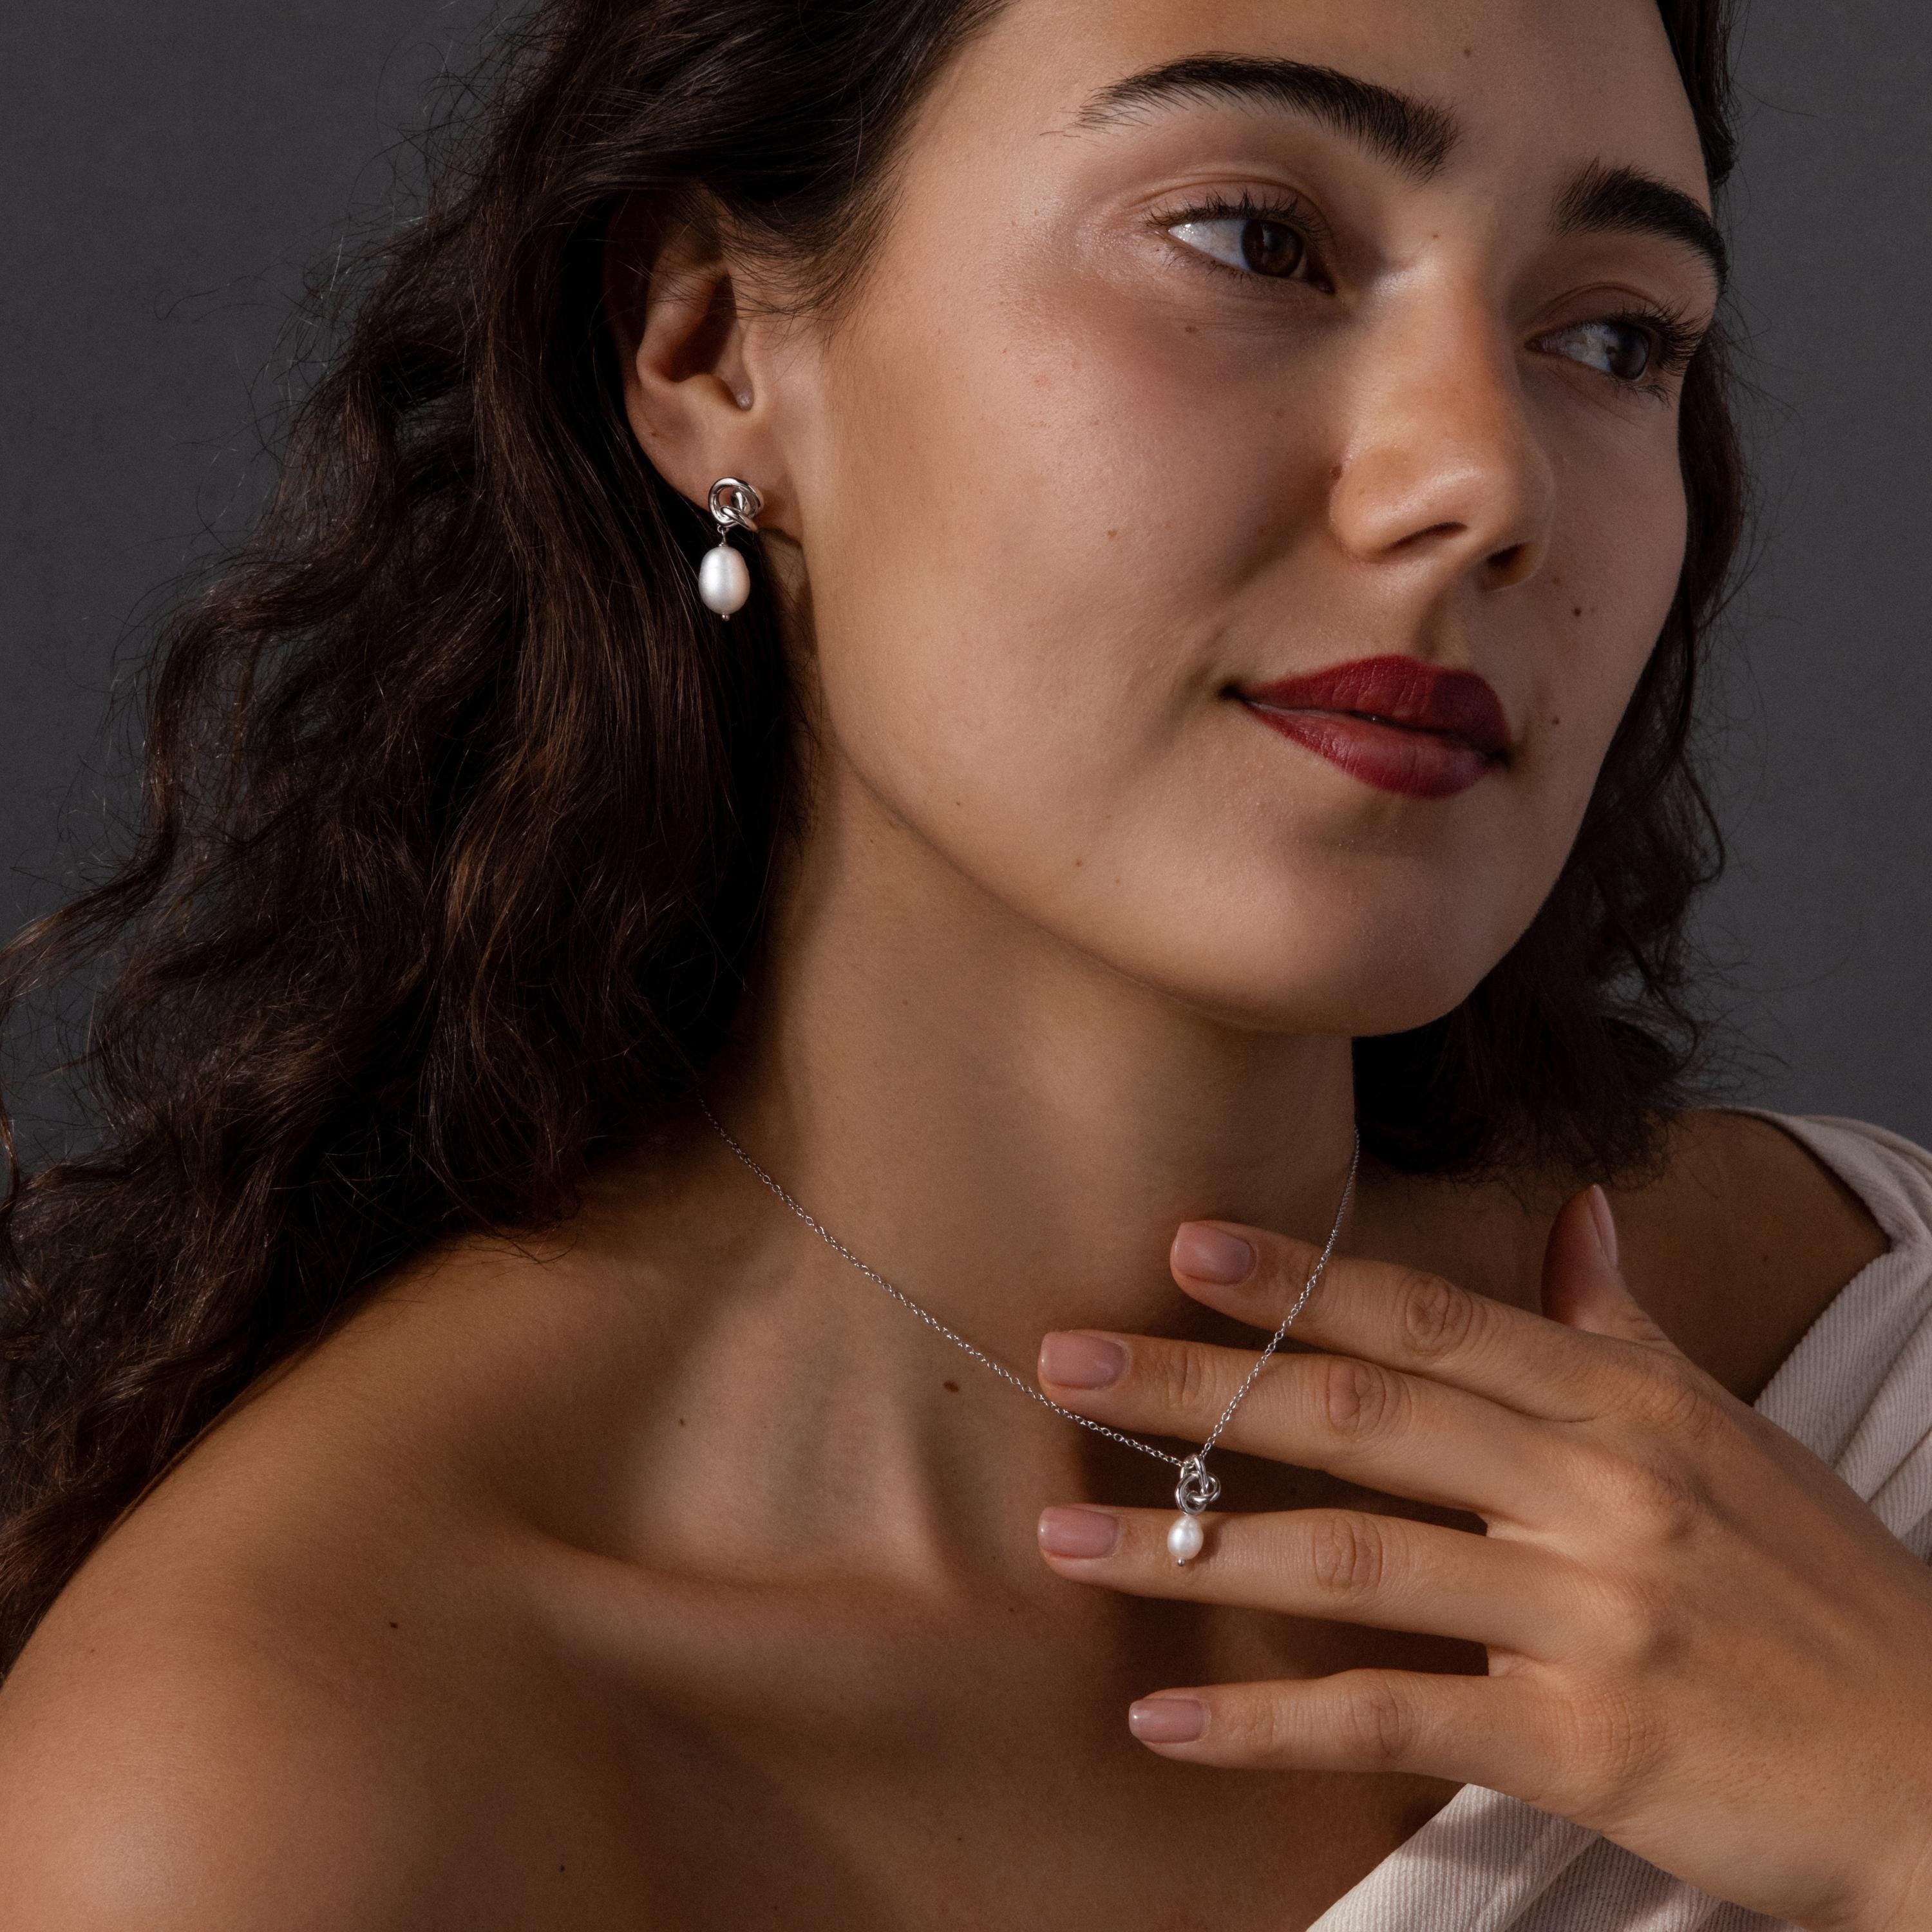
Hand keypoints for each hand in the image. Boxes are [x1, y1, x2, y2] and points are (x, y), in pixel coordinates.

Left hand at [1033, 1188, 1931, 1931]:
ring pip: (1357, 1560)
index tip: (1184, 1248)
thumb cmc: (1822, 1589)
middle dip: (1204, 1389)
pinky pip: (1394, 1718)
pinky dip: (1271, 1724)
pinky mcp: (1584, 1742)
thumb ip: (1624, 1325)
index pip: (1431, 1319)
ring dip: (1196, 1551)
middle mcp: (1598, 1491)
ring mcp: (1589, 1616)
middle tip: (1068, 1363)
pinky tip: (1164, 1722)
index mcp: (1621, 1405)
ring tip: (1068, 1544)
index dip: (1302, 1280)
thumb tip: (1575, 1215)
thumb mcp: (1728, 1431)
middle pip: (1365, 1416)